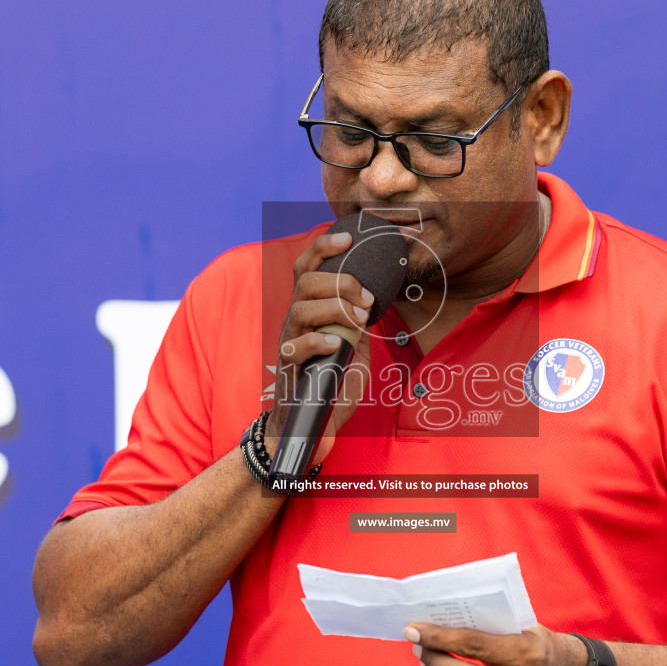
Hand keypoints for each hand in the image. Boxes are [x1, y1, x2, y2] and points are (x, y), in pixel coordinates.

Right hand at [264, 230, 375, 461]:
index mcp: (309, 309)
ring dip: (335, 307)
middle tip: (367, 298)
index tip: (348, 238)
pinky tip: (337, 344)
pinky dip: (319, 341)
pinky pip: (296, 348)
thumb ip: (359, 320)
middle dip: (340, 282)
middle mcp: (295, 321)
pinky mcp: (289, 370)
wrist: (311, 427)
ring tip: (360, 319)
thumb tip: (377, 296)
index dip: (324, 248)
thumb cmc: (331, 383)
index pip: (308, 267)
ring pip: (301, 308)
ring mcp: (289, 343)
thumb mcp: (353, 344)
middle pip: (305, 281)